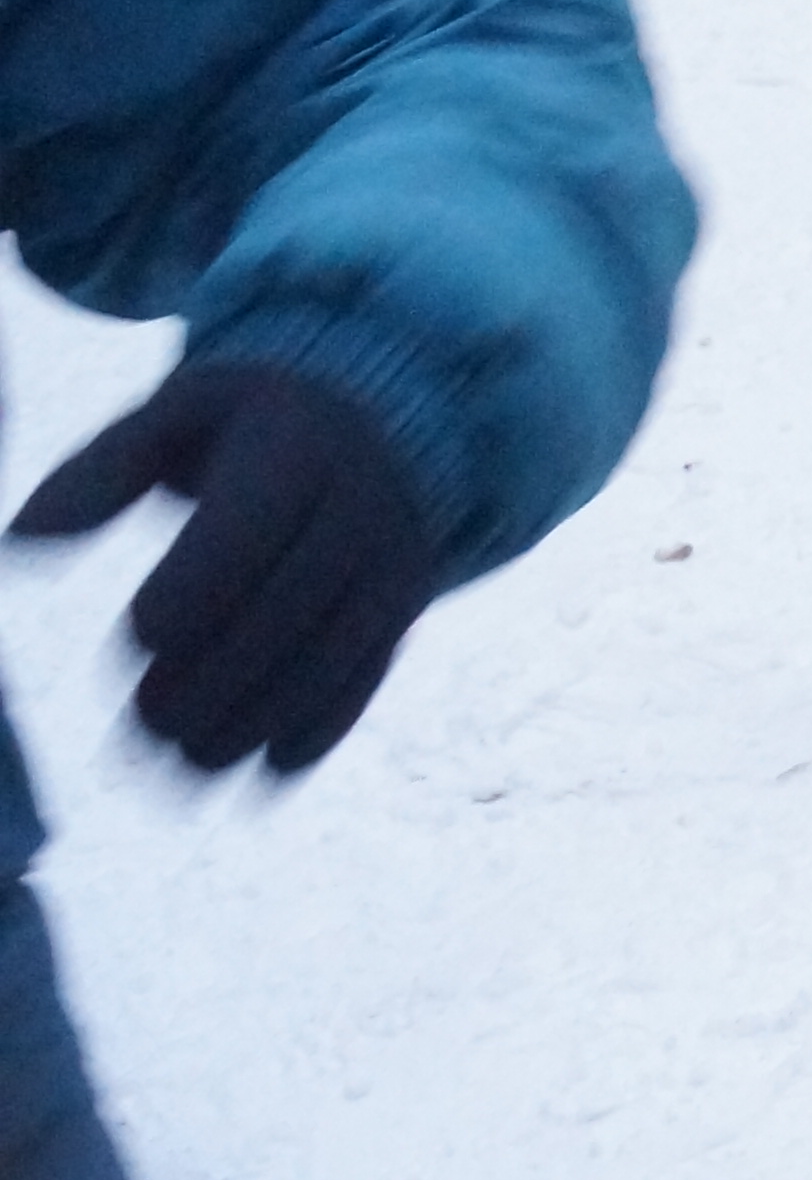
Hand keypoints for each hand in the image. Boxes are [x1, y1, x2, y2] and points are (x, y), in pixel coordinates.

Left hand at [9, 365, 437, 774]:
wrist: (375, 429)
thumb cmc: (242, 428)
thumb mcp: (179, 415)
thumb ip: (103, 471)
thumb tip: (21, 537)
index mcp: (298, 443)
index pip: (251, 526)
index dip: (197, 588)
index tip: (142, 635)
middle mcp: (363, 500)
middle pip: (291, 606)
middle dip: (216, 677)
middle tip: (144, 724)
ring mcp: (394, 560)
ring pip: (333, 655)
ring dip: (258, 719)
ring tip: (182, 757)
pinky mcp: (405, 609)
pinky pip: (369, 677)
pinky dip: (319, 728)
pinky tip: (261, 765)